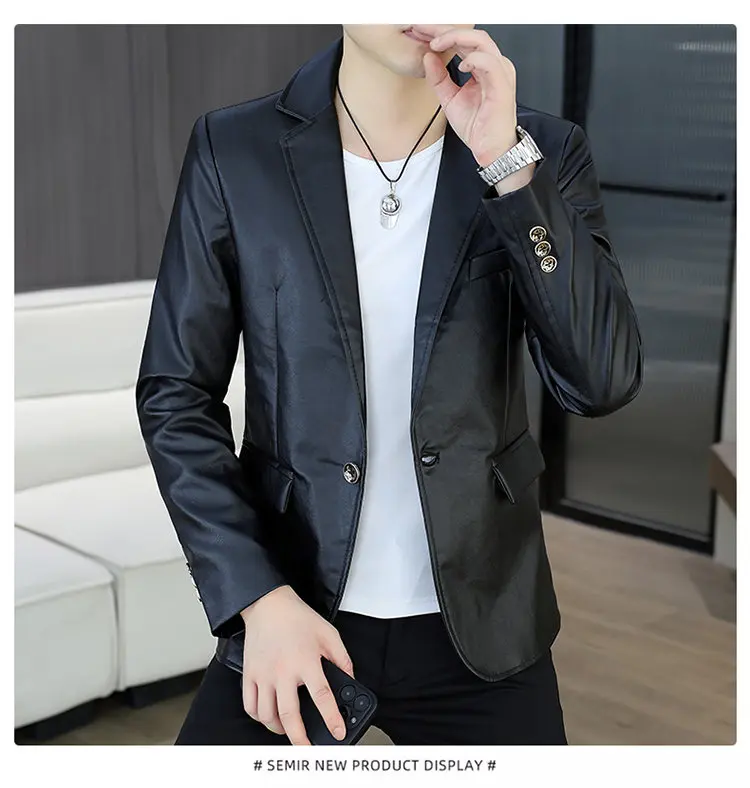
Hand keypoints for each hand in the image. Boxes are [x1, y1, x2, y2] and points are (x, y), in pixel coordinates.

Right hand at [239, 584, 353, 744]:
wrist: (268, 604)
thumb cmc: (299, 618)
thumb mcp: (329, 633)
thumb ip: (342, 658)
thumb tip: (350, 680)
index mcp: (306, 660)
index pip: (322, 696)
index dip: (332, 718)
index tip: (337, 732)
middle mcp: (283, 670)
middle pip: (290, 714)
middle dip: (300, 738)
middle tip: (307, 749)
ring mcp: (264, 674)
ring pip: (267, 715)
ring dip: (279, 729)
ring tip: (289, 730)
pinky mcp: (250, 674)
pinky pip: (250, 705)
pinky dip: (259, 717)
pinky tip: (269, 716)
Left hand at [419, 25, 518, 167]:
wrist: (490, 149)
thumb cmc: (478, 127)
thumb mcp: (449, 99)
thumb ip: (438, 78)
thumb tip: (427, 57)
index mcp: (483, 67)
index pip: (463, 41)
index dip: (441, 34)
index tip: (421, 33)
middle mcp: (493, 65)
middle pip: (471, 35)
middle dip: (445, 30)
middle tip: (424, 30)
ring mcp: (500, 73)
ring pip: (481, 41)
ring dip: (456, 38)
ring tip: (436, 44)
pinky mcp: (502, 85)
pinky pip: (489, 62)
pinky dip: (474, 58)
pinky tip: (461, 65)